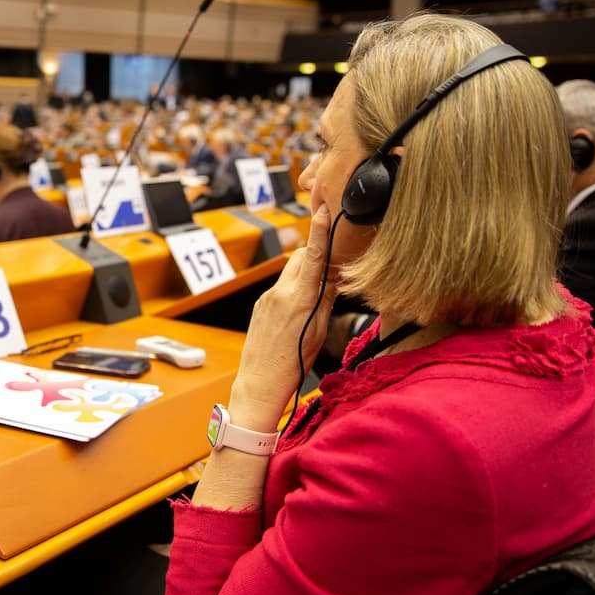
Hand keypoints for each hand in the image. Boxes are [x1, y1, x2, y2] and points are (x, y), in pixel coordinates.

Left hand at [229, 205, 337, 432]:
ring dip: (306, 274)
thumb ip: (325, 299)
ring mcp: (267, 298)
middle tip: (335, 260)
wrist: (259, 382)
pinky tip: (300, 309)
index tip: (323, 211)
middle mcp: (280, 293)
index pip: (313, 257)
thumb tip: (335, 275)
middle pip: (302, 260)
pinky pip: (281, 288)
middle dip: (317, 255)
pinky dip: (294, 290)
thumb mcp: (318, 331)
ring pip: (291, 274)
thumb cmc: (294, 364)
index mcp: (299, 299)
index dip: (319, 232)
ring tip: (318, 293)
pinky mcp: (260, 305)